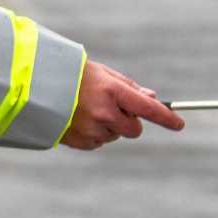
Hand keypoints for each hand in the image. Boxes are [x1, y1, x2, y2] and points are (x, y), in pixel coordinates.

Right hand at [60, 60, 184, 149]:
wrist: (37, 87)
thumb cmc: (75, 76)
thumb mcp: (105, 74)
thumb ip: (130, 88)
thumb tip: (153, 98)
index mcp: (113, 92)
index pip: (148, 108)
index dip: (167, 118)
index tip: (180, 124)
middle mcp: (104, 112)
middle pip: (134, 129)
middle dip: (131, 121)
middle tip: (116, 108)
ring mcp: (91, 129)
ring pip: (116, 136)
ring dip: (110, 126)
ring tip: (90, 109)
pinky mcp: (81, 142)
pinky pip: (99, 142)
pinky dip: (96, 134)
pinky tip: (81, 119)